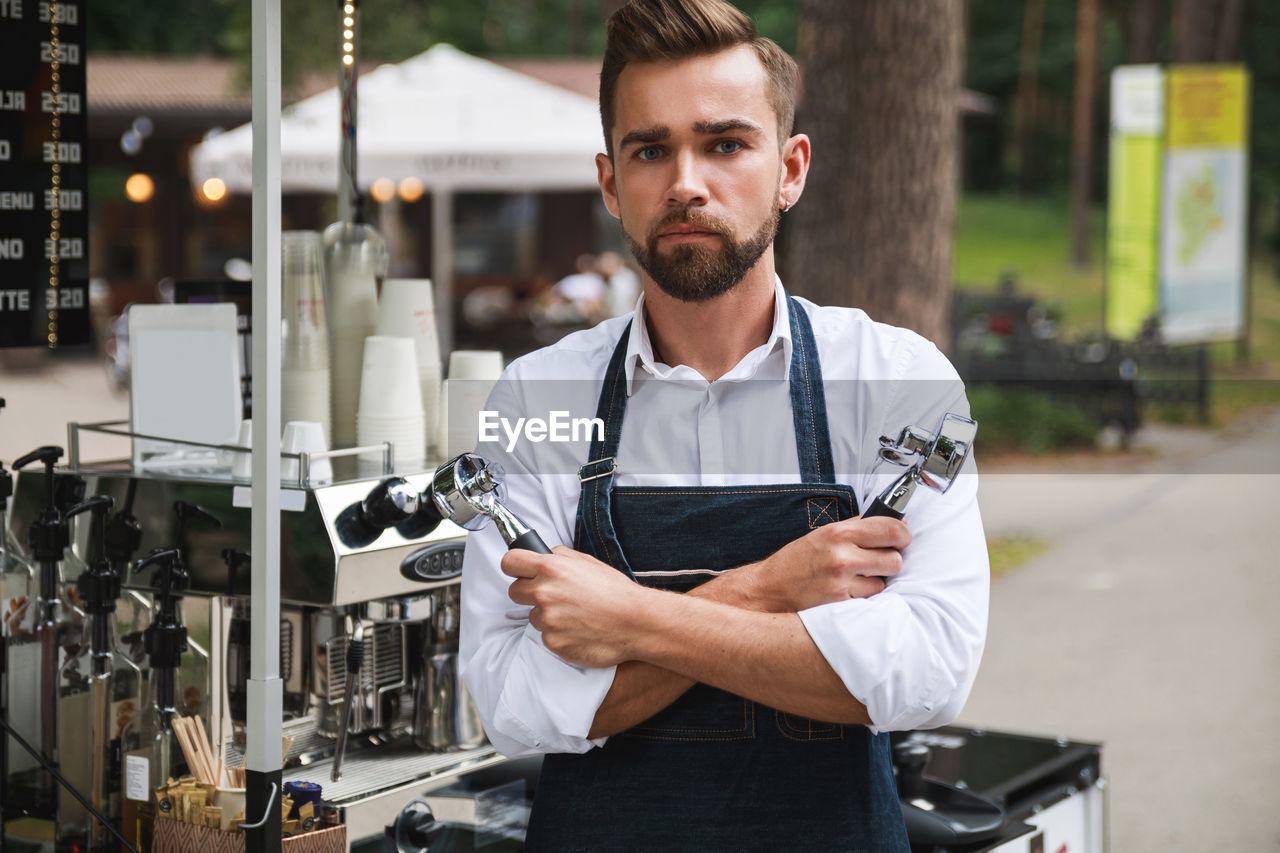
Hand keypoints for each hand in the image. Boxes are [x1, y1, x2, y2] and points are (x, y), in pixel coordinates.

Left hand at [502, 546, 646, 667]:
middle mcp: (544, 592)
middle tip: (553, 596)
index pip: (510, 562)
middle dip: (529, 593)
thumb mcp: (588, 562)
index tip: (519, 571)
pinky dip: (559, 634)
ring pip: (533, 616)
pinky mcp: (552, 642)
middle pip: (515, 591)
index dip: (514, 566)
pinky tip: (579, 630)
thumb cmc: (616, 592)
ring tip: (575, 615)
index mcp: (552, 568)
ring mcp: (547, 620)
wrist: (635, 623)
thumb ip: (560, 556)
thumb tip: (543, 555)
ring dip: (548, 616)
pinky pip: (546, 636)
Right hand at [738, 516, 909, 611]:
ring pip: (884, 581)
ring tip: (857, 577)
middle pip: (895, 559)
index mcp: (839, 533)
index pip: (891, 529)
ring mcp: (842, 582)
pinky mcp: (841, 603)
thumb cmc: (798, 560)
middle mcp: (842, 556)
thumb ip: (858, 528)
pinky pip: (870, 598)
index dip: (903, 534)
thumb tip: (897, 523)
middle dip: (890, 560)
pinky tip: (848, 590)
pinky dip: (864, 595)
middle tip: (878, 560)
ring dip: (876, 579)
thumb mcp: (824, 534)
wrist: (770, 589)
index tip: (901, 537)